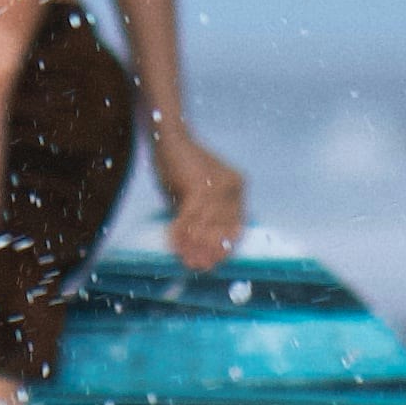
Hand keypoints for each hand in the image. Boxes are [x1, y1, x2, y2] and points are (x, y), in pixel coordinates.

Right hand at [156, 129, 248, 276]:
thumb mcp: (196, 193)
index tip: (215, 262)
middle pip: (222, 227)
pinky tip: (174, 243)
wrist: (169, 138)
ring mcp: (219, 186)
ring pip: (206, 225)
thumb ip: (202, 214)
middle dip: (209, 250)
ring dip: (195, 245)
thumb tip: (198, 244)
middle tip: (199, 266)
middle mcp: (232, 187)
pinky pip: (190, 216)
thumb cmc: (180, 165)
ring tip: (187, 260)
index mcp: (237, 187)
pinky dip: (181, 232)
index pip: (236, 224)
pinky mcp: (201, 186)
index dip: (224, 246)